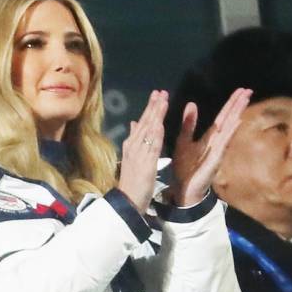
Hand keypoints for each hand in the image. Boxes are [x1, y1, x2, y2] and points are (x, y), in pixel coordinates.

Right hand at [118, 90, 168, 213]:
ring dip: (156, 114)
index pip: (142, 122)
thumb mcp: (133, 157)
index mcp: (132, 144)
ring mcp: (138, 154)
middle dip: (154, 106)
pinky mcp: (145, 163)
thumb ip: (134, 139)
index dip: (150, 108)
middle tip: (162, 91)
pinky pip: (151, 147)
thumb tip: (133, 122)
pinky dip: (156, 134)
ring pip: (149, 130)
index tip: (158, 94)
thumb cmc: (133, 181)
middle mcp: (133, 145)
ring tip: (163, 100)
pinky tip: (160, 124)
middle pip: (145, 122)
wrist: (128, 201)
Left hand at [169, 87, 251, 205]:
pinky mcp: (216, 158)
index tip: (240, 90)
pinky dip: (231, 131)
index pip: (223, 116)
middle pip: (229, 119)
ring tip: (245, 100)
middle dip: (237, 104)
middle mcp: (217, 141)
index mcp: (210, 137)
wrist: (184, 189)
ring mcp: (218, 150)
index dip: (231, 103)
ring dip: (237, 113)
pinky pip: (224, 142)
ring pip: (229, 127)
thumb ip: (189, 124)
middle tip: (248, 89)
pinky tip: (237, 121)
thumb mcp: (184, 140)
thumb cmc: (185, 168)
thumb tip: (192, 104)